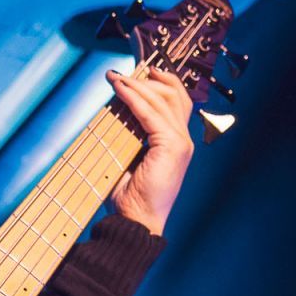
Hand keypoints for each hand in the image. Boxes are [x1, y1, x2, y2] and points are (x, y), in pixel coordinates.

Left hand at [105, 63, 194, 236]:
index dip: (157, 84)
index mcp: (176, 143)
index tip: (133, 74)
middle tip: (121, 73)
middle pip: (173, 94)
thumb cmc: (129, 198)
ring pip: (163, 100)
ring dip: (137, 84)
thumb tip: (113, 113)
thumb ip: (127, 137)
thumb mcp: (127, 160)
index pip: (175, 102)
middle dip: (147, 79)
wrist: (136, 222)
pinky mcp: (172, 146)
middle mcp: (183, 140)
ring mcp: (180, 143)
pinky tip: (120, 89)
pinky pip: (151, 114)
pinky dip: (134, 98)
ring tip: (116, 78)